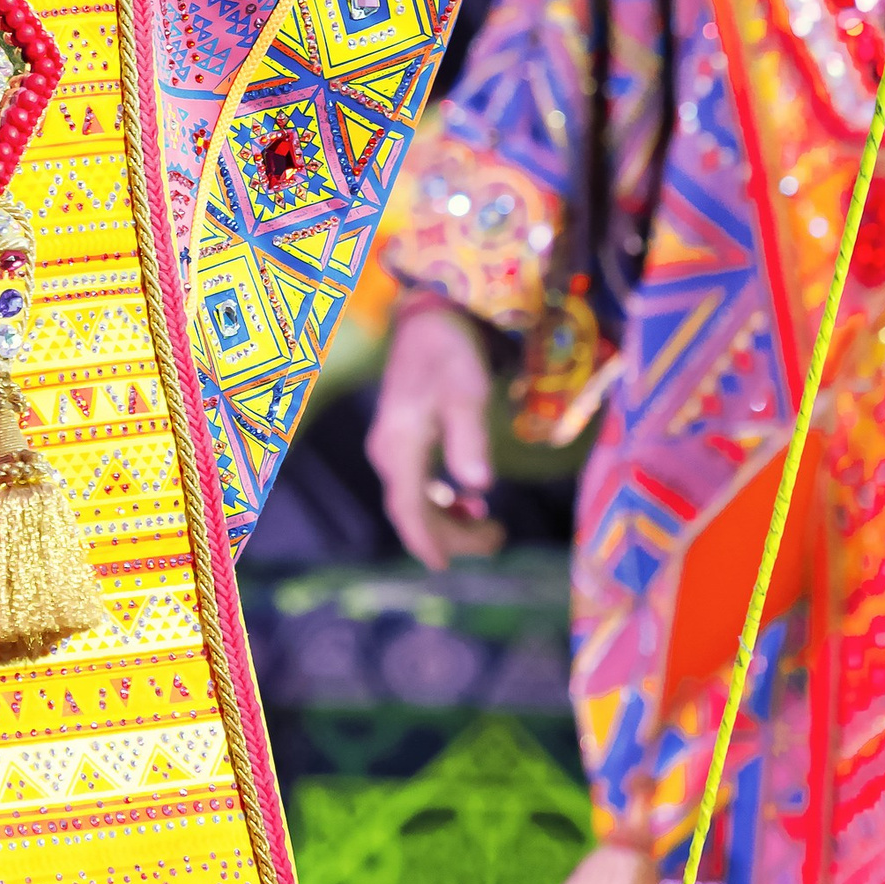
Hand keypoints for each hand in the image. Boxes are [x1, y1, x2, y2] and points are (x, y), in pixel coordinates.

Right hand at [368, 299, 501, 569]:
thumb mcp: (467, 392)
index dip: (427, 541)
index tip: (447, 566)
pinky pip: (415, 486)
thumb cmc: (451, 351)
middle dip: (451, 535)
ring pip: (413, 502)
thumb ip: (470, 437)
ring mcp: (390, 445)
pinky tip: (468, 501)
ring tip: (490, 526)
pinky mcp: (400, 439)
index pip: (407, 507)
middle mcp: (387, 450)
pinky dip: (440, 503)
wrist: (430, 317)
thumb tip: (478, 486)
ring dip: (448, 521)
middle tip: (498, 539)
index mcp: (399, 443)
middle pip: (410, 511)